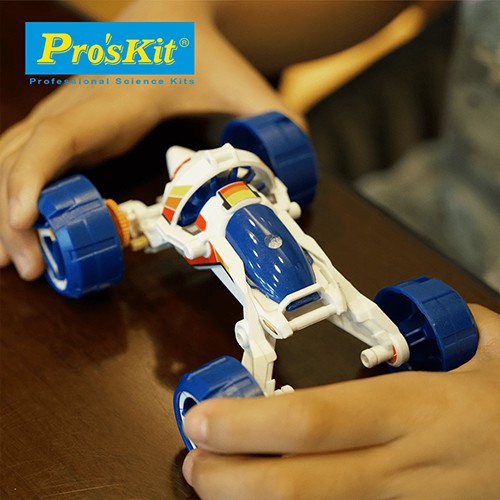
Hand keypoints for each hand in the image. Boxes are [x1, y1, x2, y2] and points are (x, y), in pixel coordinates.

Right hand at [0, 2, 300, 280]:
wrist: (168, 18)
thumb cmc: (199, 50)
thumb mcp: (241, 82)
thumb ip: (272, 120)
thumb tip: (300, 170)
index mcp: (118, 98)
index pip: (60, 138)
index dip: (33, 179)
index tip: (23, 223)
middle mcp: (79, 106)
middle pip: (22, 156)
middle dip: (12, 214)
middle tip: (28, 269)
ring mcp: (67, 113)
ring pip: (10, 156)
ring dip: (3, 208)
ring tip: (14, 261)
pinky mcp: (67, 124)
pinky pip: (23, 157)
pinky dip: (11, 191)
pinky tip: (13, 226)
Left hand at [182, 304, 499, 499]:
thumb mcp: (495, 352)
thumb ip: (455, 327)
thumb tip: (431, 314)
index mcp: (416, 410)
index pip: (316, 421)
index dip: (249, 426)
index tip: (204, 419)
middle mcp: (405, 469)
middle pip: (301, 486)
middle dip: (232, 482)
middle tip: (194, 464)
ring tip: (216, 487)